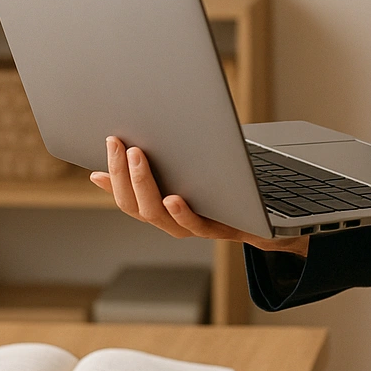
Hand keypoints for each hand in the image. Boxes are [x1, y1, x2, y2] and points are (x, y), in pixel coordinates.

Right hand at [91, 136, 308, 257]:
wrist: (263, 222)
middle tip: (120, 142)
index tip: (108, 142)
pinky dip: (181, 212)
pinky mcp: (218, 229)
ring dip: (144, 183)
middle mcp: (171, 222)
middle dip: (123, 172)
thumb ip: (152, 175)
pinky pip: (194, 224)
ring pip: (157, 214)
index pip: (125, 196)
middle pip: (136, 204)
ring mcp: (193, 227)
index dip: (111, 172)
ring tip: (138, 156)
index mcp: (160, 210)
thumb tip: (107, 168)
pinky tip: (173, 197)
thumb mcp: (185, 181)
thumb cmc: (220, 195)